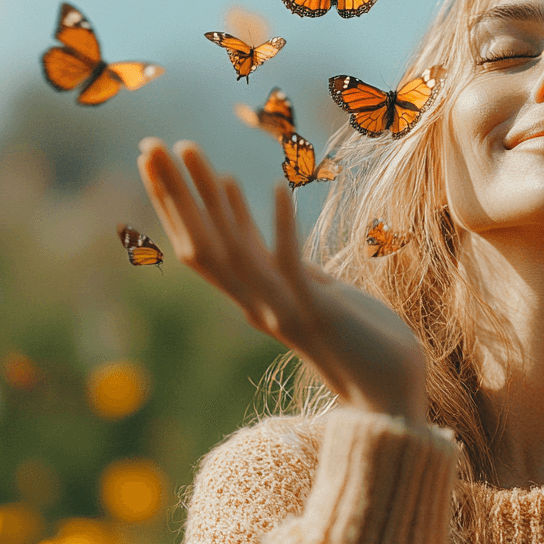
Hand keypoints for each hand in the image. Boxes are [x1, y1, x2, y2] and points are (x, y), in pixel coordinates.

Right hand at [136, 138, 427, 423]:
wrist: (394, 397)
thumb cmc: (365, 344)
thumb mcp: (322, 294)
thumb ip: (293, 270)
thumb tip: (275, 240)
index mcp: (260, 296)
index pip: (206, 242)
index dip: (181, 203)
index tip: (161, 160)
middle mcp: (259, 303)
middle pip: (202, 241)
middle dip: (175, 193)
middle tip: (149, 146)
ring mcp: (283, 309)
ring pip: (232, 249)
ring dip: (212, 199)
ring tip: (192, 153)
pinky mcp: (316, 313)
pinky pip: (289, 267)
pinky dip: (282, 229)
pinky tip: (279, 191)